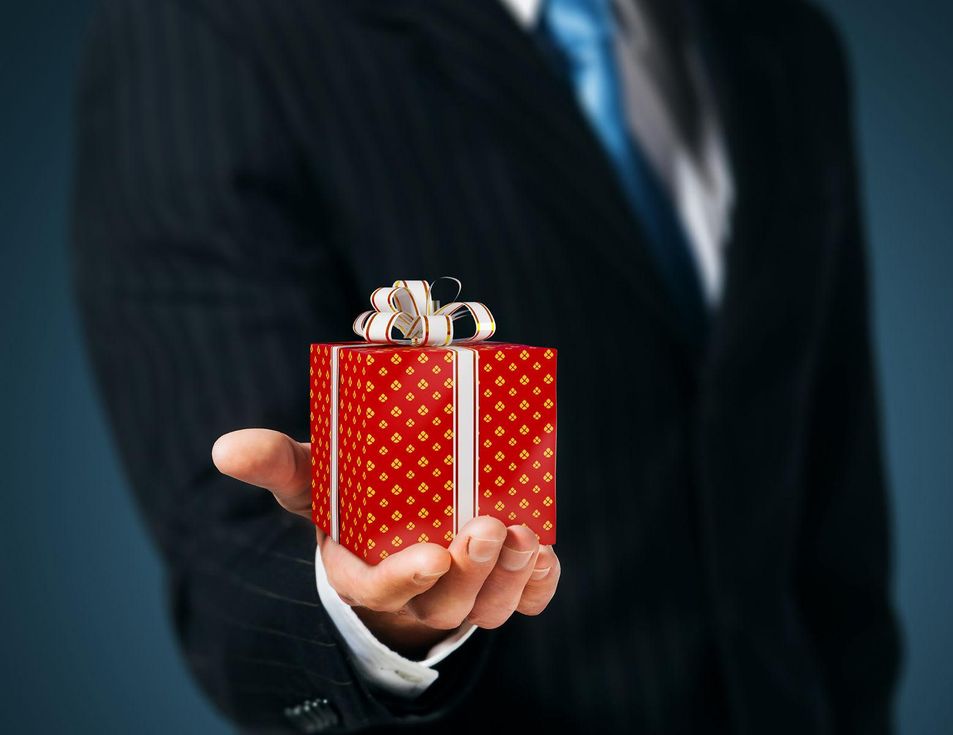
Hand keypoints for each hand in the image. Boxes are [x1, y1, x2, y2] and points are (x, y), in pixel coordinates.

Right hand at [212, 429, 560, 655]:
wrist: (394, 525)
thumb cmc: (353, 502)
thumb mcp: (315, 480)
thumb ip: (278, 465)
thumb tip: (225, 448)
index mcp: (361, 573)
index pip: (378, 590)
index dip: (404, 578)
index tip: (432, 555)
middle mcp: (412, 594)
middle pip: (444, 602)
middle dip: (471, 571)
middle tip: (491, 527)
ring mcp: (457, 596)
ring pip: (485, 609)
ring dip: (510, 577)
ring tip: (527, 535)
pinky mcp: (494, 589)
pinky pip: (522, 605)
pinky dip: (537, 587)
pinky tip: (546, 555)